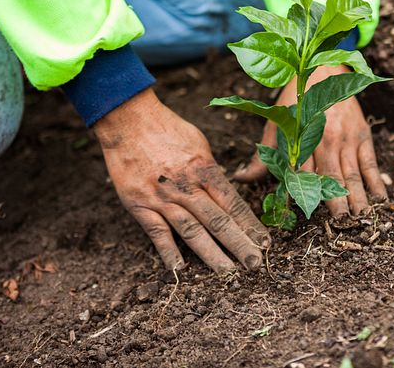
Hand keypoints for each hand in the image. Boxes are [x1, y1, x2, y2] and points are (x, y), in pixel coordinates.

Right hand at [94, 89, 270, 271]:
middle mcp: (186, 187)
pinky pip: (156, 232)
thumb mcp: (200, 144)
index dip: (250, 225)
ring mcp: (162, 197)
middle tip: (255, 264)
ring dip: (211, 254)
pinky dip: (168, 251)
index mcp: (204, 170)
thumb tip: (225, 190)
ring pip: (191, 231)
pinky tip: (179, 269)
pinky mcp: (139, 204)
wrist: (128, 120)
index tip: (265, 243)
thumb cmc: (168, 129)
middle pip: (218, 221)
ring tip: (227, 272)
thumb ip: (211, 170)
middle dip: (239, 244)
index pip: (233, 204)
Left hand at [235, 65, 387, 217]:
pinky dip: (376, 181)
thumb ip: (262, 155)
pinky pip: (371, 163)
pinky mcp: (362, 135)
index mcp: (302, 139)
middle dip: (337, 202)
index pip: (302, 174)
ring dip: (359, 196)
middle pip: (331, 177)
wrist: (322, 68)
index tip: (308, 215)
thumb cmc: (295, 101)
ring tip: (362, 217)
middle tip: (342, 225)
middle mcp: (325, 140)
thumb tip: (241, 179)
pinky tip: (381, 198)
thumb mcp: (275, 125)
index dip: (305, 195)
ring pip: (353, 173)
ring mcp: (347, 139)